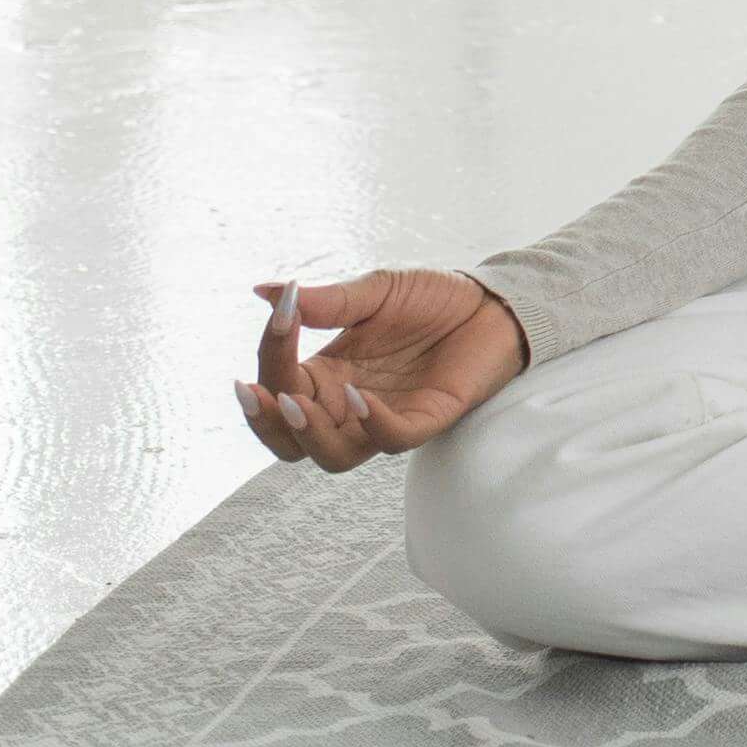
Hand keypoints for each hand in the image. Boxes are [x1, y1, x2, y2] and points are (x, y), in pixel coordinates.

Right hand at [234, 268, 527, 470]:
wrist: (492, 300)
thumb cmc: (431, 298)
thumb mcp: (374, 292)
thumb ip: (326, 301)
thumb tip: (264, 291)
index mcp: (327, 375)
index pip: (279, 384)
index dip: (270, 356)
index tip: (280, 315)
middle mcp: (348, 405)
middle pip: (290, 440)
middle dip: (266, 421)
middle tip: (254, 390)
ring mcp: (386, 418)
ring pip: (333, 455)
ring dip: (309, 433)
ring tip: (294, 401)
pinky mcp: (427, 420)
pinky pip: (393, 440)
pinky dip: (373, 423)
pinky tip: (359, 396)